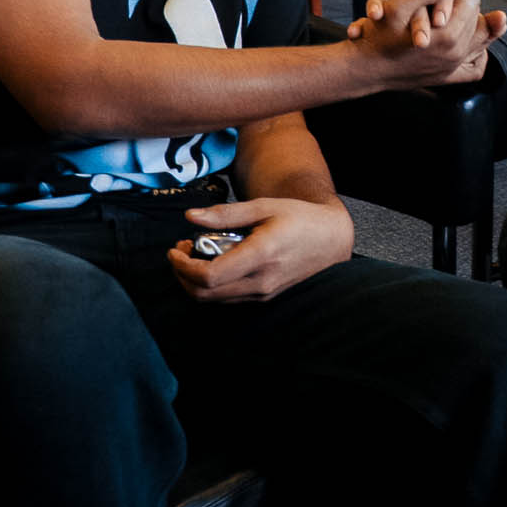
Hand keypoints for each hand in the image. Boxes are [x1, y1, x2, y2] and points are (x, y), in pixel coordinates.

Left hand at [168, 197, 353, 301]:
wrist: (331, 239)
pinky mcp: (264, 297)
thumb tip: (190, 216)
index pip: (209, 276)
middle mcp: (261, 281)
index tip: (175, 248)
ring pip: (214, 300)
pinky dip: (211, 285)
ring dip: (195, 281)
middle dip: (183, 274)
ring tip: (195, 253)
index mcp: (261, 255)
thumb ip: (225, 214)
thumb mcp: (264, 206)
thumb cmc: (300, 218)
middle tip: (182, 249)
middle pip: (205, 294)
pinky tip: (214, 262)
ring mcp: (263, 293)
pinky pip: (228, 298)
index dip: (183, 265)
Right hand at [344, 0, 506, 84]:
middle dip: (467, 0)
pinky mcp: (447, 78)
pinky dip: (479, 55)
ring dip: (478, 22)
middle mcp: (456, 53)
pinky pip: (475, 68)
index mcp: (448, 35)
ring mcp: (453, 68)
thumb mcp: (397, 6)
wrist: (366, 69)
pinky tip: (474, 45)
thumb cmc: (378, 37)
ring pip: (481, 40)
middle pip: (477, 16)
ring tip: (471, 11)